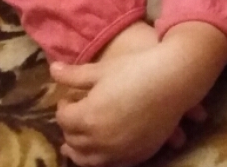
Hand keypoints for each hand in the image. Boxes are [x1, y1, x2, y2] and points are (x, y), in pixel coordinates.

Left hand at [52, 46, 193, 166]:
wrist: (174, 79)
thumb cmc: (136, 68)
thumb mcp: (103, 69)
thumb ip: (74, 75)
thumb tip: (52, 69)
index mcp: (86, 117)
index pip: (63, 118)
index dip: (64, 106)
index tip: (69, 98)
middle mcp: (100, 139)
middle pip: (73, 140)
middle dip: (70, 128)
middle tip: (74, 117)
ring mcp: (119, 150)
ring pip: (89, 160)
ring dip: (80, 151)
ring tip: (78, 144)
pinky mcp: (137, 154)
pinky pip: (112, 163)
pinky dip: (103, 158)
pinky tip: (103, 149)